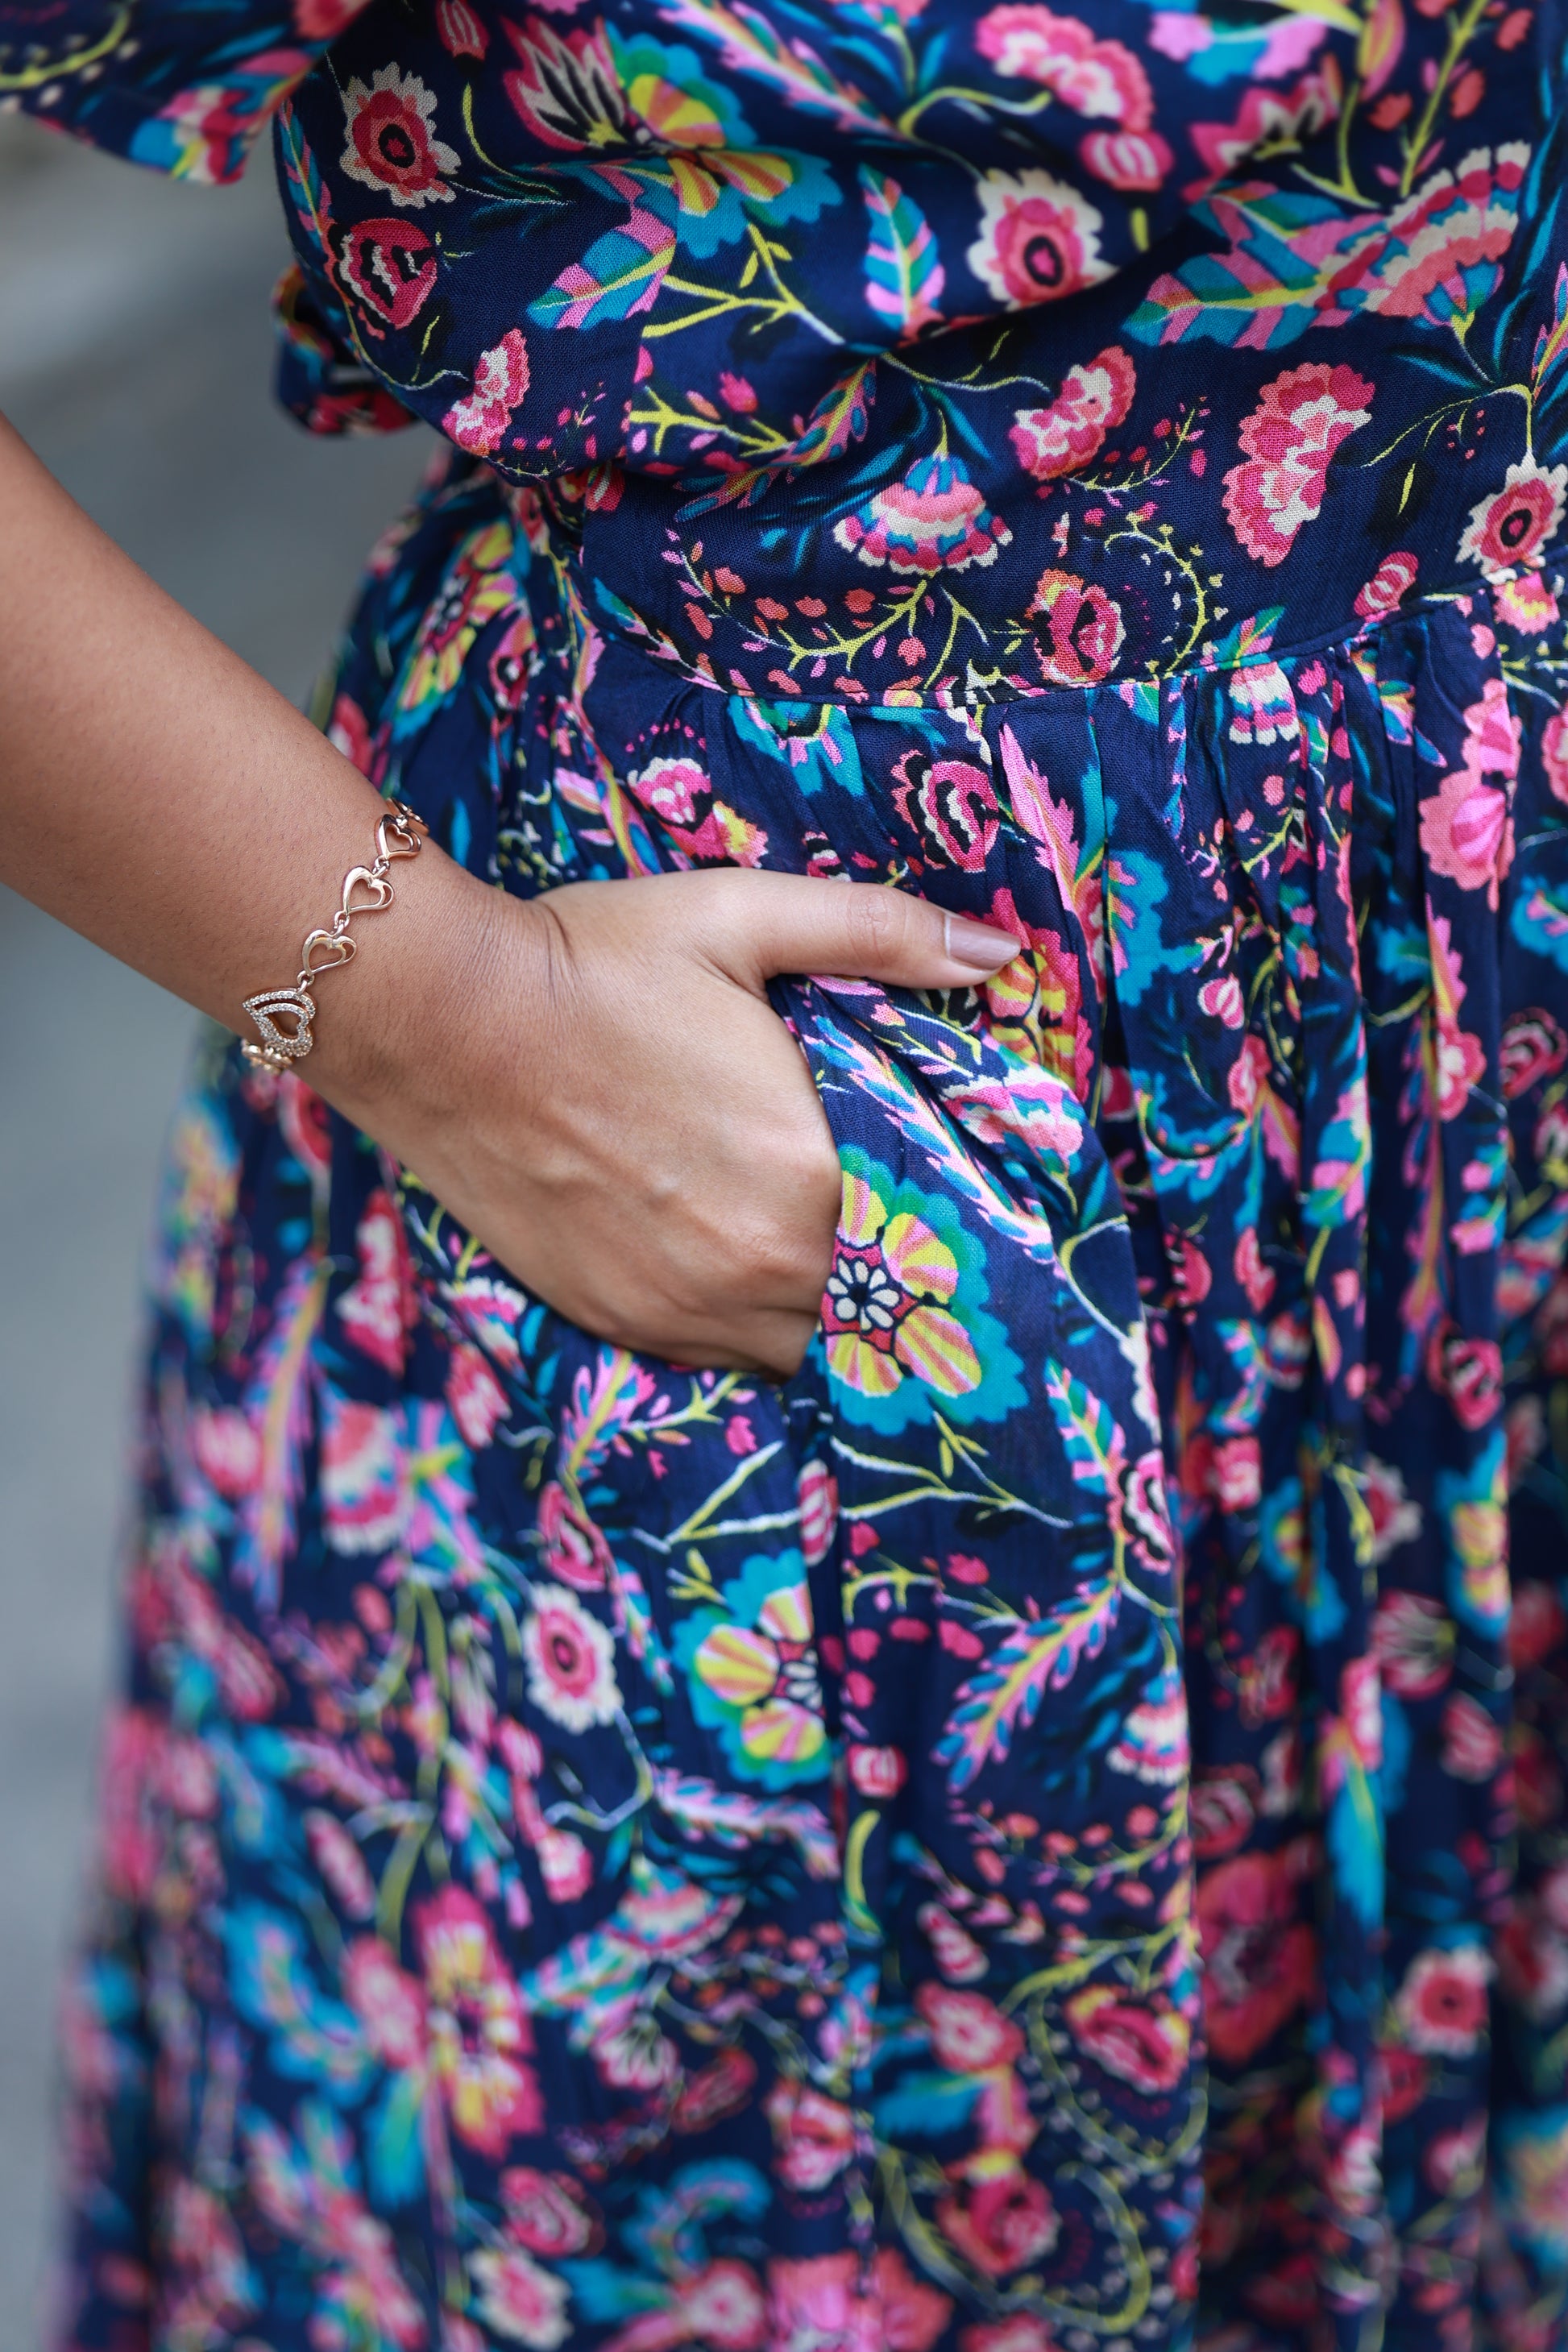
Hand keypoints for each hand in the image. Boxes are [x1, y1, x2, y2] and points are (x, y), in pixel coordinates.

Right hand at [371, 869, 1018, 1375]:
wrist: (440, 1022)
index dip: (957, 1228)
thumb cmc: (597, 961)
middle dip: (902, 1280)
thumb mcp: (742, 917)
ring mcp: (684, 1309)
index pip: (932, 1242)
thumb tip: (997, 952)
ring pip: (808, 1354)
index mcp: (805, 1174)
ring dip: (833, 1317)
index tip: (972, 1207)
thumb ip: (879, 933)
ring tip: (839, 1262)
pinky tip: (754, 1275)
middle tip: (914, 1237)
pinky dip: (758, 1328)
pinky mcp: (624, 1324)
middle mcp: (754, 1267)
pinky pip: (731, 1361)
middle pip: (877, 1314)